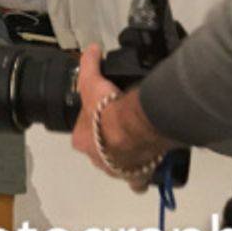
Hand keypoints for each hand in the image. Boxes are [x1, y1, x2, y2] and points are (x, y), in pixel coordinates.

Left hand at [71, 43, 169, 191]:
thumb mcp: (93, 81)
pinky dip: (143, 175)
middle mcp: (97, 159)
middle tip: (124, 125)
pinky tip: (149, 164)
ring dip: (126, 156)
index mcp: (83, 140)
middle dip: (110, 141)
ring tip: (138, 141)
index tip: (106, 112)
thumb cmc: (108, 108)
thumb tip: (92, 49)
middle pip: (101, 150)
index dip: (94, 122)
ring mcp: (116, 170)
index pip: (84, 133)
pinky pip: (138, 182)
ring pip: (119, 165)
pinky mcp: (136, 177)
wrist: (133, 128)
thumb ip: (89, 64)